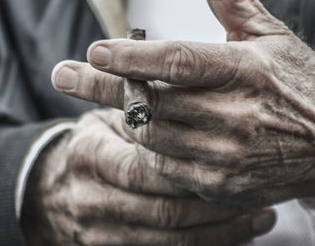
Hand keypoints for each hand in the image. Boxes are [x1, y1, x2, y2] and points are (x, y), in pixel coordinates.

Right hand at [20, 109, 274, 245]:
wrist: (55, 189)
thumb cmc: (95, 146)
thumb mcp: (105, 120)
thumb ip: (135, 107)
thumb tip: (170, 83)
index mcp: (88, 154)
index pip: (141, 164)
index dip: (189, 164)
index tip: (232, 157)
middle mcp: (90, 197)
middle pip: (163, 206)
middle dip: (213, 200)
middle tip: (257, 192)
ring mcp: (99, 231)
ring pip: (171, 234)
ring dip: (219, 225)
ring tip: (259, 214)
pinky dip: (208, 241)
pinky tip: (239, 230)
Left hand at [51, 0, 314, 206]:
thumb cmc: (298, 85)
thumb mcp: (271, 38)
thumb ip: (234, 3)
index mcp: (244, 72)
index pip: (179, 61)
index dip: (132, 57)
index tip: (94, 52)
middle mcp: (234, 117)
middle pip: (152, 104)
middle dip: (100, 89)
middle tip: (62, 76)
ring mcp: (226, 155)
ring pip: (152, 137)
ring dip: (123, 117)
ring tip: (106, 100)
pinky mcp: (220, 184)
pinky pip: (166, 167)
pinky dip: (146, 148)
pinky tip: (142, 132)